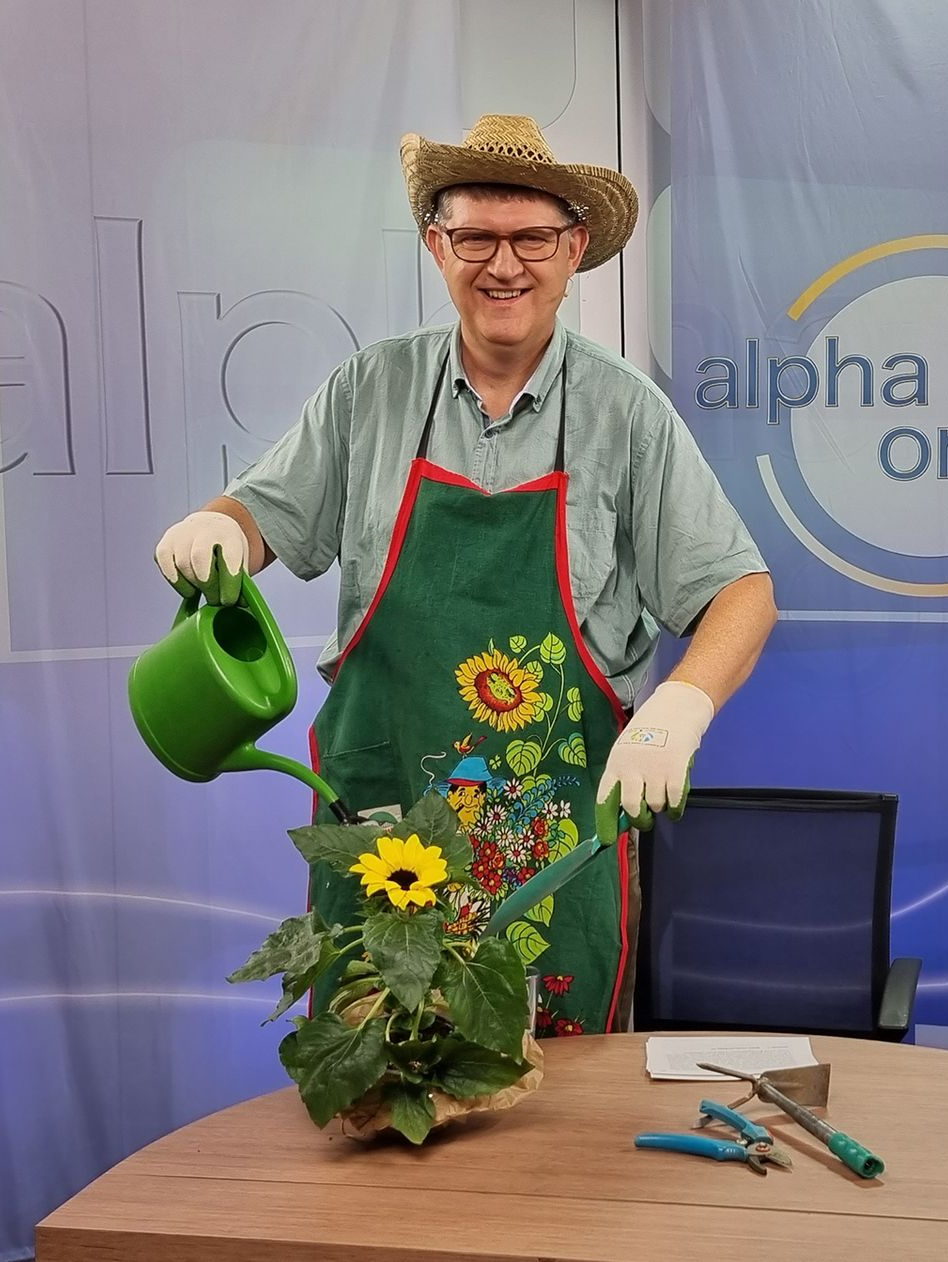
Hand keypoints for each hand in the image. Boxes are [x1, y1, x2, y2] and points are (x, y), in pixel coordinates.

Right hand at [155, 510, 249, 604]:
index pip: (229, 556)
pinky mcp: (165, 544)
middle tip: (215, 599)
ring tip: (203, 591)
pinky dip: (177, 583)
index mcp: (228, 533)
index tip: (229, 600)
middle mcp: (203, 529)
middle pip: (200, 557)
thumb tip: (242, 604)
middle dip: (208, 585)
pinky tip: (189, 588)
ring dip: (193, 585)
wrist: (210, 527)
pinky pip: (167, 567)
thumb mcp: (241, 560)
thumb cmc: (226, 550)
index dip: (229, 582)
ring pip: (182, 564)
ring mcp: (181, 534)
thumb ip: (241, 582)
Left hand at [596, 681, 713, 829]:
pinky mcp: (675, 769)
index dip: (605, 823)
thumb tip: (625, 811)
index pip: (605, 799)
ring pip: (656, 805)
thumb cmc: (651, 730)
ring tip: (664, 793)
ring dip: (661, 807)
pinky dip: (676, 808)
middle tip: (645, 819)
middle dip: (639, 820)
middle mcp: (631, 768)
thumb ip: (625, 777)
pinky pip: (675, 802)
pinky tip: (676, 803)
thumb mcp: (628, 750)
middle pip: (631, 807)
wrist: (676, 708)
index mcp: (616, 763)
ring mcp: (654, 769)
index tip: (608, 841)